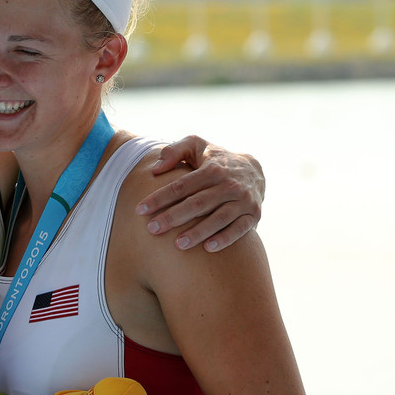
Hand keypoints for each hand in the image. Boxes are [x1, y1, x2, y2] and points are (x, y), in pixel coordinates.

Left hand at [137, 135, 264, 251]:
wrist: (254, 170)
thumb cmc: (214, 160)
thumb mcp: (196, 146)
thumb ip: (175, 150)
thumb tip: (155, 169)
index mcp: (212, 169)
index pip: (181, 186)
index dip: (160, 198)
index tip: (140, 210)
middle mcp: (229, 185)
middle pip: (197, 203)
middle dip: (173, 217)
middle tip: (152, 229)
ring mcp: (243, 201)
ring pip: (219, 218)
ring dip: (198, 232)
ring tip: (178, 244)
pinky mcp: (254, 215)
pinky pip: (240, 229)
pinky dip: (225, 239)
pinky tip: (208, 248)